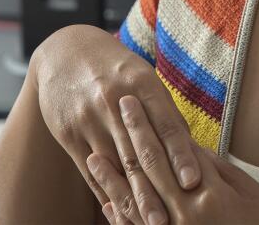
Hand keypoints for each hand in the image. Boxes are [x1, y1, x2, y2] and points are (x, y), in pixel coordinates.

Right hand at [30, 24, 201, 223]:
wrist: (65, 52)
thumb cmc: (116, 68)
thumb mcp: (142, 76)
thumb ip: (165, 111)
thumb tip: (192, 150)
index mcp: (141, 83)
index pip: (166, 124)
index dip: (180, 155)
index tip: (193, 182)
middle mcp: (114, 101)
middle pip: (139, 152)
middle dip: (156, 189)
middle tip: (171, 218)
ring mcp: (89, 119)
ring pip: (115, 166)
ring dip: (133, 198)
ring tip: (150, 222)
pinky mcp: (69, 134)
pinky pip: (90, 170)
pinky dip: (107, 194)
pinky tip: (119, 212)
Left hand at [89, 95, 258, 224]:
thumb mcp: (256, 198)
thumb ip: (222, 174)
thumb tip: (192, 150)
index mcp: (209, 195)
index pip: (174, 149)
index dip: (153, 124)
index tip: (138, 103)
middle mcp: (184, 214)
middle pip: (150, 167)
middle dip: (133, 135)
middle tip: (118, 109)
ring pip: (133, 202)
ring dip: (111, 178)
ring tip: (93, 157)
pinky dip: (117, 217)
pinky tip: (104, 201)